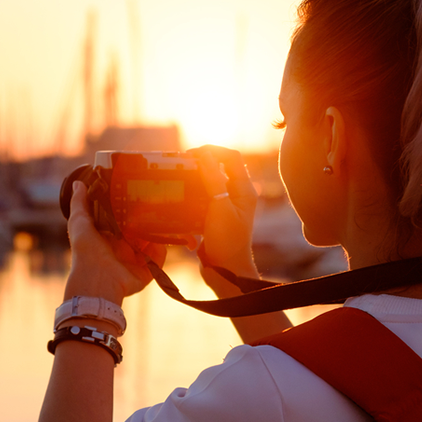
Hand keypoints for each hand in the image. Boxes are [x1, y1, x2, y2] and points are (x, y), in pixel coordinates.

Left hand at [65, 181, 165, 304]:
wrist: (97, 279)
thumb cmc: (85, 251)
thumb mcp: (79, 222)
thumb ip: (80, 202)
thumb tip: (78, 183)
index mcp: (108, 238)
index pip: (123, 221)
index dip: (131, 210)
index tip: (138, 196)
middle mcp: (122, 249)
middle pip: (140, 232)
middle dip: (147, 221)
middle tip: (155, 208)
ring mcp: (134, 261)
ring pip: (151, 244)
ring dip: (157, 234)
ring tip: (161, 222)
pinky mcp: (144, 272)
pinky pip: (158, 260)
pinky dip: (161, 251)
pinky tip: (162, 240)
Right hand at [190, 145, 257, 274]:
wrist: (226, 271)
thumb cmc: (228, 241)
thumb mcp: (220, 207)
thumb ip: (213, 179)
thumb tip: (204, 154)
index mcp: (244, 190)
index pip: (232, 157)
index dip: (212, 150)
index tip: (191, 153)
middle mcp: (237, 195)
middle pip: (219, 167)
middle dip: (200, 162)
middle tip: (180, 163)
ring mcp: (226, 205)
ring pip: (208, 182)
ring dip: (194, 178)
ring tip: (177, 178)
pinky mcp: (213, 217)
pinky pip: (201, 198)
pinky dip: (191, 195)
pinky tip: (180, 197)